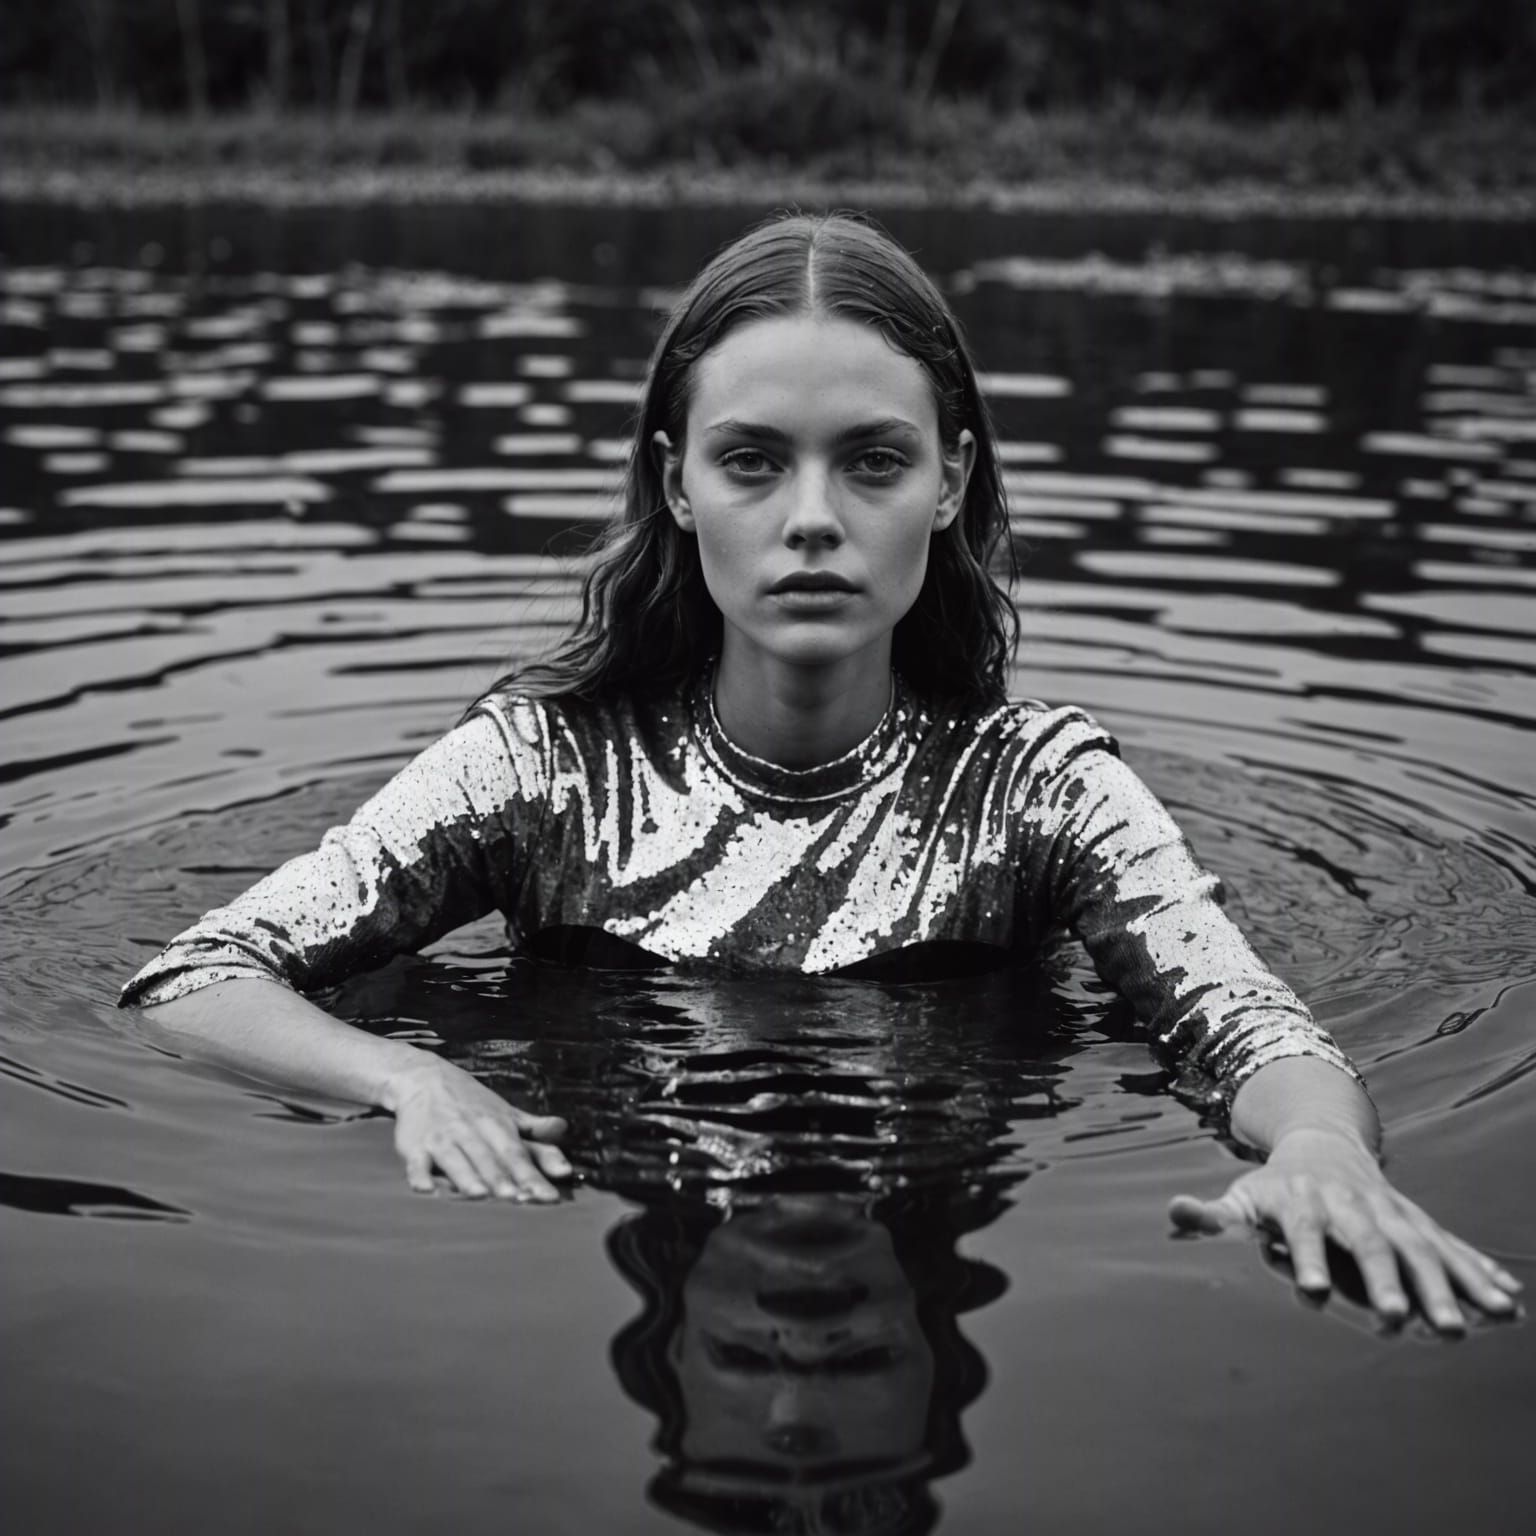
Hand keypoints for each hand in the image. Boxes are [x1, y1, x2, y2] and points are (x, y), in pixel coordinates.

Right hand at [381, 1057, 570, 1200]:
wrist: (424, 1078)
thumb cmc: (471, 1104)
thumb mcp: (505, 1112)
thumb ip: (533, 1130)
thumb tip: (564, 1130)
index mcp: (496, 1124)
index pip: (517, 1153)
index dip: (532, 1175)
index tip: (547, 1196)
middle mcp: (471, 1131)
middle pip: (488, 1158)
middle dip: (502, 1178)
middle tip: (517, 1199)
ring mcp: (442, 1138)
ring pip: (455, 1160)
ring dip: (467, 1177)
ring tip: (480, 1195)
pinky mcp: (414, 1146)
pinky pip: (416, 1162)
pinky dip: (419, 1175)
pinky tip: (426, 1189)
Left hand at [1169, 1128, 1522, 1331]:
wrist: (1323, 1146)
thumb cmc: (1274, 1188)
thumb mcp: (1241, 1198)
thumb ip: (1212, 1215)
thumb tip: (1173, 1212)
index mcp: (1304, 1204)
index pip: (1305, 1233)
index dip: (1307, 1261)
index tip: (1314, 1295)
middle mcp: (1352, 1207)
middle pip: (1371, 1245)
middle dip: (1386, 1282)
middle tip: (1397, 1321)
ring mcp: (1391, 1214)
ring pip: (1422, 1250)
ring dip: (1444, 1287)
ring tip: (1464, 1326)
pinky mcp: (1420, 1225)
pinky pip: (1454, 1250)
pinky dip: (1481, 1274)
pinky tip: (1508, 1304)